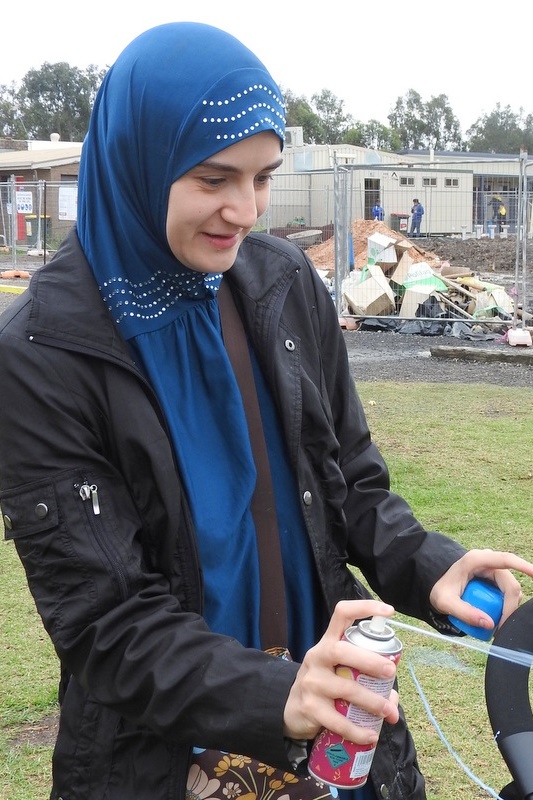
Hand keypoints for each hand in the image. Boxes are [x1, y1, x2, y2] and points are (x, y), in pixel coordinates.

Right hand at [283, 600, 398, 743]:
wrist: (291, 710)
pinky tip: (370, 735)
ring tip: (389, 712)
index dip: (365, 608)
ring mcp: (311, 682)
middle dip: (370, 660)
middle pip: (341, 651)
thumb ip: (364, 679)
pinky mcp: (310, 707)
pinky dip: (357, 730)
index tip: (389, 611)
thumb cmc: (324, 685)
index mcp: (327, 643)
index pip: (342, 614)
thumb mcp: (337, 672)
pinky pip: (337, 720)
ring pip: (344, 687)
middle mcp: (317, 657)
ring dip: (371, 701)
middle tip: (391, 671)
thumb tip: (392, 699)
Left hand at [429, 548, 532, 631]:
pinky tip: (498, 618)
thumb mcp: (444, 602)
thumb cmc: (439, 588)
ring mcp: (493, 569)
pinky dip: (506, 607)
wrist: (436, 583)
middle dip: (510, 608)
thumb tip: (489, 624)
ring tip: (496, 625)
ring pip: (511, 590)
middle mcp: (488, 561)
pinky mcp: (495, 578)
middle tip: (500, 628)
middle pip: (510, 585)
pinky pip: (507, 593)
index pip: (506, 560)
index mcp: (476, 560)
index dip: (524, 566)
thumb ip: (464, 612)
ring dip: (508, 609)